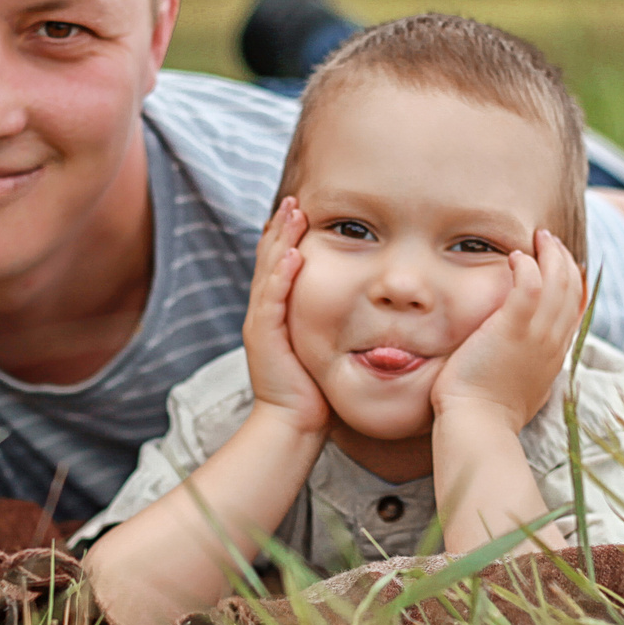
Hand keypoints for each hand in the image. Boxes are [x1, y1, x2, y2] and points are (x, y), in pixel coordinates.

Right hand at [242, 199, 327, 435]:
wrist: (291, 424)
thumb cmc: (313, 392)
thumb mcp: (324, 348)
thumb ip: (333, 325)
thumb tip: (362, 311)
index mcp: (276, 314)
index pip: (279, 266)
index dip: (288, 237)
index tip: (303, 210)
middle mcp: (264, 314)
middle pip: (270, 260)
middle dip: (282, 228)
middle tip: (295, 200)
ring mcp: (261, 324)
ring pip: (268, 272)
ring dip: (280, 240)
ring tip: (292, 213)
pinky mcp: (263, 337)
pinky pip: (272, 299)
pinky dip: (282, 274)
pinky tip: (294, 254)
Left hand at [433, 231, 584, 430]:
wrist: (478, 424)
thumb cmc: (490, 412)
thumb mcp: (524, 387)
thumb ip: (531, 366)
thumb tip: (528, 358)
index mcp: (556, 355)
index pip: (576, 307)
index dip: (574, 280)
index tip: (563, 263)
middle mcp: (553, 342)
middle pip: (572, 288)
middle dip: (564, 258)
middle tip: (548, 240)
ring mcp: (536, 335)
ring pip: (558, 281)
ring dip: (550, 254)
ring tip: (537, 238)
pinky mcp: (513, 329)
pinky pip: (530, 285)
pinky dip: (528, 265)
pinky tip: (516, 257)